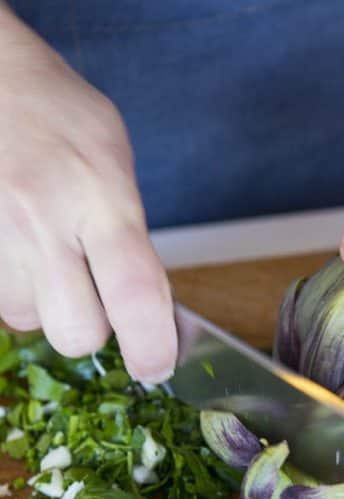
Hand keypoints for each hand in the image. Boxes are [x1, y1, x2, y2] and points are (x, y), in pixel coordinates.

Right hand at [0, 7, 175, 381]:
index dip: (151, 345)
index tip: (157, 365)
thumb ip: (131, 238)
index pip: (134, 293)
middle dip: (90, 328)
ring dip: (43, 303)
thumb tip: (147, 314)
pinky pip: (0, 301)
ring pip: (29, 321)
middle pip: (75, 332)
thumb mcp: (115, 165)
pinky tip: (18, 248)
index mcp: (99, 196)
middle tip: (92, 293)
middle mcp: (43, 221)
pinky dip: (14, 287)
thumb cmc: (60, 117)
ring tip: (43, 252)